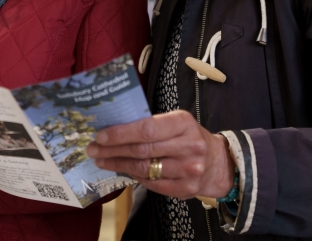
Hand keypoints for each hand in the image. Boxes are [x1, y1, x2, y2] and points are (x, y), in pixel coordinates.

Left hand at [86, 110, 233, 198]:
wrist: (218, 162)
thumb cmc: (188, 137)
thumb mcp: (176, 122)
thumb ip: (151, 124)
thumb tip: (114, 127)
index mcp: (183, 123)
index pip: (147, 128)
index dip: (121, 133)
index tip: (100, 135)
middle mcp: (189, 146)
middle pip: (142, 150)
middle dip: (113, 150)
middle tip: (93, 149)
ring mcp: (189, 170)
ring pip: (144, 168)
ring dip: (118, 164)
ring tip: (102, 160)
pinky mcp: (186, 189)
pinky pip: (152, 184)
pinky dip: (134, 176)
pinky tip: (123, 170)